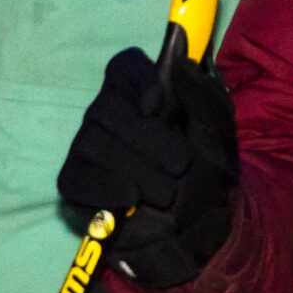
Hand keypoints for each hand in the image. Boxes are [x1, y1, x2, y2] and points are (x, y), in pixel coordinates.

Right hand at [58, 47, 236, 289]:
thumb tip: (179, 63)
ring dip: (135, 168)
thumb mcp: (219, 132)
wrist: (201, 229)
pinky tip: (131, 199)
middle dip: (146, 139)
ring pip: (90, 142)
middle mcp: (111, 114)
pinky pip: (74, 177)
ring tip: (166, 192)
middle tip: (180, 165)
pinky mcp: (75, 182)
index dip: (136, 80)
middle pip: (105, 107)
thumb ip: (203, 95)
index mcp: (145, 93)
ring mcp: (88, 147)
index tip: (157, 106)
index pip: (123, 67)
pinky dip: (104, 187)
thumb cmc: (209, 172)